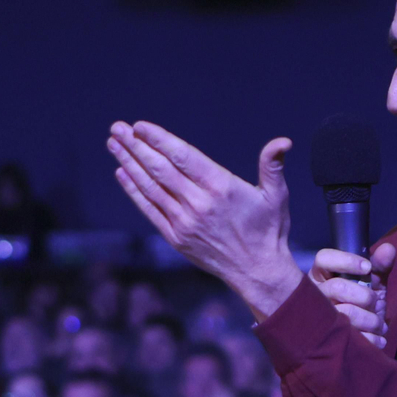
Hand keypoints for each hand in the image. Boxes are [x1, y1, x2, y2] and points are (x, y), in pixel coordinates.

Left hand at [108, 122, 303, 319]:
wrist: (257, 270)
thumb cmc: (268, 230)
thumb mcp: (276, 195)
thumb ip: (272, 166)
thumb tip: (282, 142)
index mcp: (221, 187)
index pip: (183, 157)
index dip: (159, 140)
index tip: (140, 126)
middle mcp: (199, 203)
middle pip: (160, 169)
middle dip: (136, 146)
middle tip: (118, 127)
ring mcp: (184, 222)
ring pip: (150, 187)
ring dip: (129, 163)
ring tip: (114, 143)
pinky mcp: (175, 237)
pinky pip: (149, 209)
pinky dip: (134, 191)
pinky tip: (122, 173)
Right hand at [310, 244, 395, 348]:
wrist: (360, 337)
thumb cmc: (360, 302)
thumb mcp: (372, 282)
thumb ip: (380, 265)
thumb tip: (388, 249)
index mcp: (322, 275)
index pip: (324, 259)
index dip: (346, 261)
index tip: (367, 268)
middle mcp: (314, 294)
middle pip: (337, 287)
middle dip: (364, 296)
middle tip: (375, 303)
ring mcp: (317, 317)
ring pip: (344, 313)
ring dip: (370, 319)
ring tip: (379, 325)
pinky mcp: (324, 339)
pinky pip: (348, 337)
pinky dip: (370, 338)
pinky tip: (378, 338)